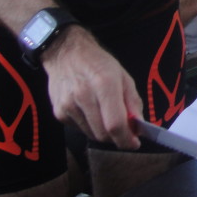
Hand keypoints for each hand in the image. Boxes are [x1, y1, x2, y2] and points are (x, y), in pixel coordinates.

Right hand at [43, 26, 141, 148]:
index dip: (126, 139)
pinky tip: (90, 111)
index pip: (115, 124)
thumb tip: (138, 126)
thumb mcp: (123, 77)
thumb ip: (133, 102)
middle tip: (124, 130)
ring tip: (106, 115)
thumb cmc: (99, 63)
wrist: (65, 53)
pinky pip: (79, 129)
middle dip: (117, 138)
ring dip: (103, 132)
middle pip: (103, 134)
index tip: (134, 143)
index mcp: (104, 85)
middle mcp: (83, 96)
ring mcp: (68, 106)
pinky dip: (89, 126)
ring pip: (91, 134)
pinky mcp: (58, 112)